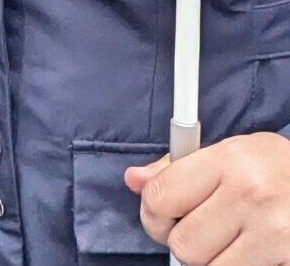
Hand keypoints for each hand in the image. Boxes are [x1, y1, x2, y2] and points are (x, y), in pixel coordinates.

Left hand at [127, 133, 289, 263]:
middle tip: (196, 233)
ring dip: (211, 261)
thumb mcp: (231, 152)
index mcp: (230, 160)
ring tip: (225, 242)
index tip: (161, 215)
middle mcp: (252, 194)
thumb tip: (133, 180)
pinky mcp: (288, 258)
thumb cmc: (277, 168)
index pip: (160, 196)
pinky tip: (248, 253)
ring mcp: (275, 233)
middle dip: (182, 242)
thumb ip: (179, 167)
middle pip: (183, 243)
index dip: (152, 212)